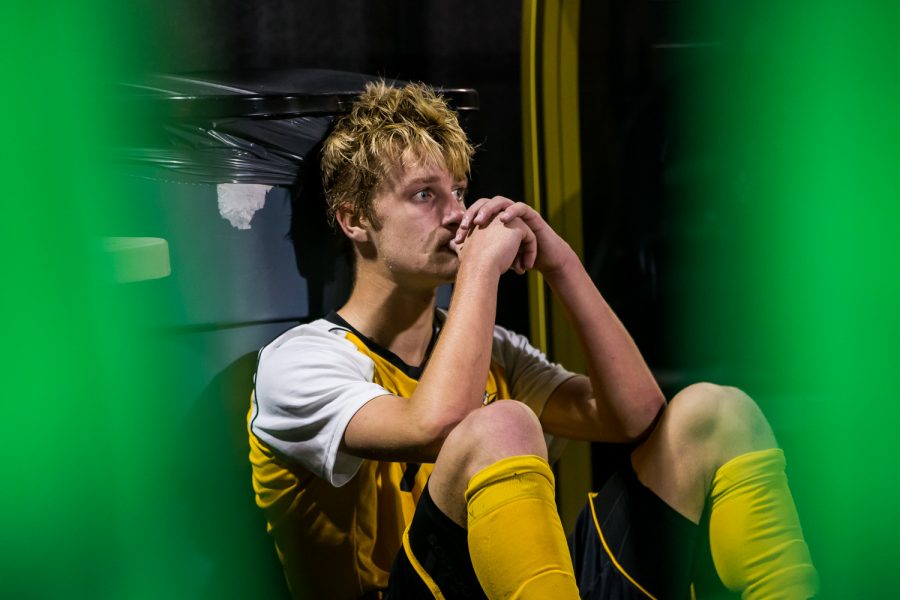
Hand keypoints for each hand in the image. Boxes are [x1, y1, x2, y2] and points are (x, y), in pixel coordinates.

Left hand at [455, 196, 572, 275]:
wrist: (542, 262)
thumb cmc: (518, 259)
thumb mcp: (495, 255)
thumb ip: (479, 249)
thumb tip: (454, 247)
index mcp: (493, 221)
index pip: (475, 213)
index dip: (463, 221)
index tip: (455, 235)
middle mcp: (504, 213)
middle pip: (484, 203)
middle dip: (472, 212)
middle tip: (464, 225)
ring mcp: (517, 213)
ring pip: (500, 201)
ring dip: (488, 210)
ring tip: (479, 221)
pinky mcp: (531, 215)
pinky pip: (521, 207)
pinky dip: (512, 211)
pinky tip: (503, 219)